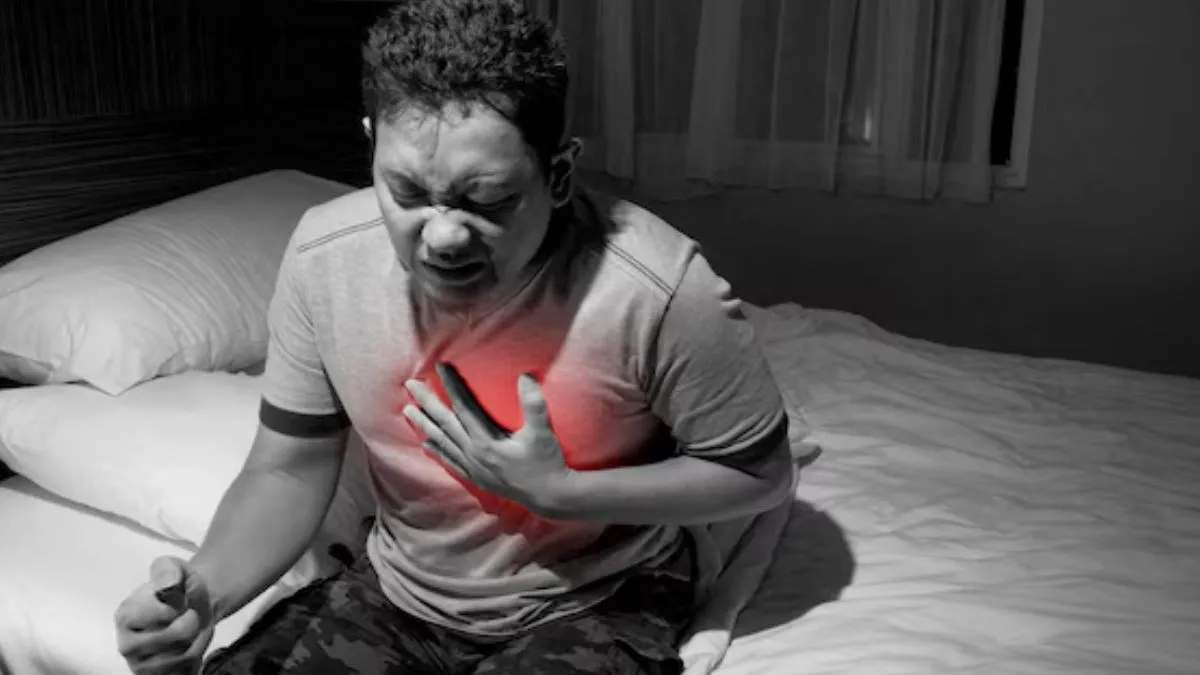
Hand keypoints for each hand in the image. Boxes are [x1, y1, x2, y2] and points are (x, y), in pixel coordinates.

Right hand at [114, 556, 215, 674]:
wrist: (190, 606)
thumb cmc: (179, 588)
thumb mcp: (173, 568)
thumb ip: (168, 571)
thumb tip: (167, 586)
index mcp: (125, 616)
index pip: (163, 613)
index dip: (180, 605)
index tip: (179, 600)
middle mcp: (127, 645)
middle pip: (177, 636)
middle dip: (193, 621)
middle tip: (189, 614)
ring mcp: (140, 665)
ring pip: (184, 657)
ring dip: (196, 640)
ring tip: (189, 629)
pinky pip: (185, 671)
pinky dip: (195, 658)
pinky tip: (188, 646)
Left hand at [403, 363, 573, 513]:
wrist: (549, 496)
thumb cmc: (547, 461)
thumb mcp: (544, 433)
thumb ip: (534, 404)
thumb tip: (525, 376)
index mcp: (488, 441)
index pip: (464, 407)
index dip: (452, 385)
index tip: (439, 367)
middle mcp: (475, 454)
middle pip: (445, 423)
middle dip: (427, 402)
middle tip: (410, 385)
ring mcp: (473, 467)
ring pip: (443, 442)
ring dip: (425, 425)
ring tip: (407, 411)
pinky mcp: (477, 477)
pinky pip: (451, 461)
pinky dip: (437, 451)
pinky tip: (426, 444)